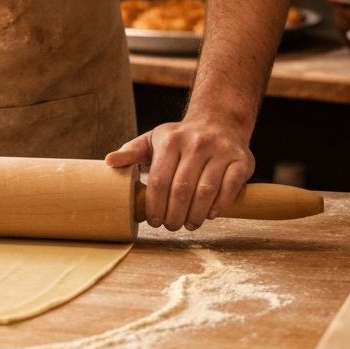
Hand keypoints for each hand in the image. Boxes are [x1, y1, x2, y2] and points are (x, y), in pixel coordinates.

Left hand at [105, 117, 253, 230]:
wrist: (219, 122)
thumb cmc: (180, 138)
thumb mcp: (154, 140)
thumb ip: (131, 152)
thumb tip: (108, 162)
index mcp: (171, 140)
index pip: (159, 179)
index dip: (155, 205)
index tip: (153, 221)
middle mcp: (196, 143)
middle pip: (182, 189)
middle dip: (174, 215)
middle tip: (171, 226)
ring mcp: (220, 151)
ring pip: (206, 191)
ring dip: (195, 215)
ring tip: (189, 225)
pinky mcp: (241, 161)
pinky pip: (229, 189)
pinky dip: (218, 206)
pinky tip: (209, 215)